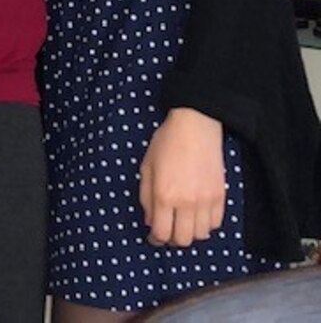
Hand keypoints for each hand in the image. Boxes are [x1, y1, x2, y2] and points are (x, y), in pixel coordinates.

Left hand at [140, 108, 225, 247]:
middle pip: (183, 240)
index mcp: (165, 195)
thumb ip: (146, 196)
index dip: (155, 239)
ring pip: (201, 235)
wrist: (195, 127)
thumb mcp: (146, 166)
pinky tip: (197, 214)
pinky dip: (206, 225)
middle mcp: (187, 203)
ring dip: (190, 232)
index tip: (153, 237)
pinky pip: (216, 224)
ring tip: (182, 221)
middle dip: (172, 239)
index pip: (162, 233)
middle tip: (167, 230)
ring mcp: (206, 201)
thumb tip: (150, 221)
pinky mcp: (221, 197)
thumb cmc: (166, 142)